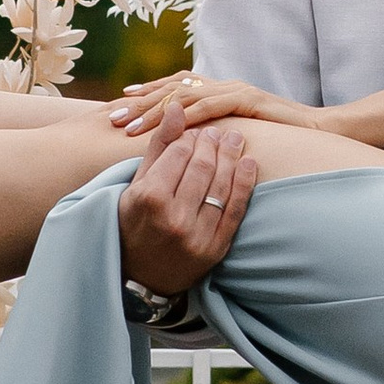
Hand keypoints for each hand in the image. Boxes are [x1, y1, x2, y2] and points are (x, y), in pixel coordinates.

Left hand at [108, 73, 322, 137]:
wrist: (318, 128)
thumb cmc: (280, 137)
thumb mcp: (238, 135)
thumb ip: (216, 133)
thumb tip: (190, 146)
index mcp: (219, 91)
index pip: (175, 88)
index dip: (147, 94)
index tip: (120, 103)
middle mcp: (222, 85)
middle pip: (172, 89)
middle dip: (140, 103)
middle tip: (113, 117)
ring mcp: (234, 90)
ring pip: (184, 97)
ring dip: (154, 112)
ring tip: (130, 127)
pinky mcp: (247, 99)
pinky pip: (211, 105)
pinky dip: (187, 115)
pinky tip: (168, 125)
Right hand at [117, 110, 256, 294]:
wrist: (141, 277)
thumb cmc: (134, 222)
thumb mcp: (137, 184)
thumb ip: (159, 145)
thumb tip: (176, 106)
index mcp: (150, 198)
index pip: (179, 154)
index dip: (191, 138)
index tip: (196, 132)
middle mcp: (174, 218)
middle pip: (203, 167)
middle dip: (213, 144)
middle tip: (219, 132)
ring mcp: (197, 236)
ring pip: (221, 185)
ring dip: (232, 157)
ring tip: (235, 139)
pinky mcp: (215, 249)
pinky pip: (235, 210)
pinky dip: (245, 184)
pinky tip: (249, 164)